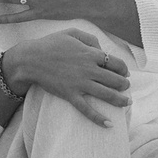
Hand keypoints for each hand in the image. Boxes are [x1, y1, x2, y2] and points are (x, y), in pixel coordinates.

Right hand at [4, 28, 130, 125]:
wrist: (30, 59)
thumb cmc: (50, 44)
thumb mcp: (71, 33)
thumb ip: (90, 39)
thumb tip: (101, 50)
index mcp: (90, 54)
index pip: (116, 63)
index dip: (124, 69)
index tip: (125, 73)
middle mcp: (88, 69)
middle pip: (115, 80)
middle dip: (124, 85)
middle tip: (126, 87)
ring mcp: (80, 84)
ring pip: (106, 95)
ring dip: (120, 100)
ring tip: (127, 103)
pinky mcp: (70, 95)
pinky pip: (87, 109)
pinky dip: (99, 118)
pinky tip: (109, 124)